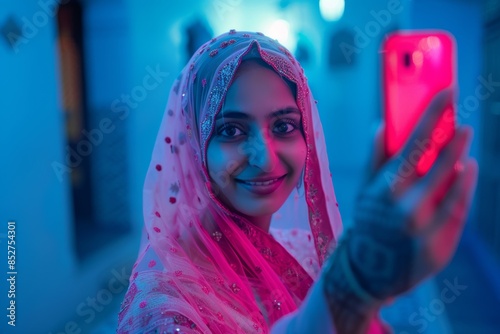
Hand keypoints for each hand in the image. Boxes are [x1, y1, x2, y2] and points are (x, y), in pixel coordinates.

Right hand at [346, 90, 477, 299]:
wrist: (366, 272)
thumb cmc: (366, 223)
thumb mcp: (364, 190)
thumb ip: (376, 156)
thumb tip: (382, 125)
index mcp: (387, 189)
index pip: (416, 142)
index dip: (434, 114)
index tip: (449, 91)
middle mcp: (408, 209)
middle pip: (443, 163)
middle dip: (456, 140)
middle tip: (463, 126)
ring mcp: (427, 231)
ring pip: (458, 188)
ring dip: (463, 164)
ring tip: (463, 153)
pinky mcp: (441, 249)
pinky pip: (460, 213)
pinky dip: (465, 190)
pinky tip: (465, 175)